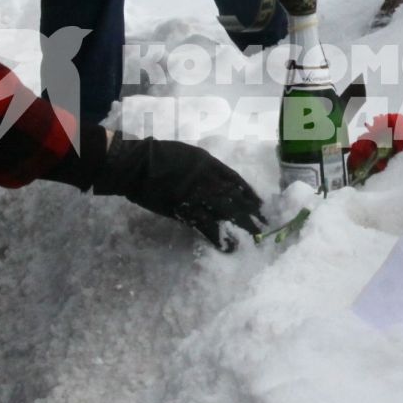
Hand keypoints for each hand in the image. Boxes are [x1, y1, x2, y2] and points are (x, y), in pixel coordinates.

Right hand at [91, 135, 265, 250]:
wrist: (136, 164)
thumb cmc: (159, 157)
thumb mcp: (188, 155)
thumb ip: (204, 167)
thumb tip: (216, 180)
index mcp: (209, 163)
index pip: (237, 182)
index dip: (251, 196)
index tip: (262, 206)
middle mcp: (208, 178)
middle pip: (237, 199)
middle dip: (252, 214)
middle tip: (266, 228)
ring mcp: (197, 195)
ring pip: (226, 213)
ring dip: (242, 228)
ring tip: (255, 240)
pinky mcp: (184, 210)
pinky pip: (206, 226)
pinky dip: (218, 238)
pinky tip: (228, 247)